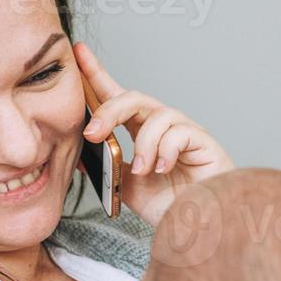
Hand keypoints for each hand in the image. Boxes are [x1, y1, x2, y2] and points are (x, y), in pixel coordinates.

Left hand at [74, 42, 234, 226]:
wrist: (196, 227)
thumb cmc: (167, 206)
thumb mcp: (124, 184)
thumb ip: (106, 165)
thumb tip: (77, 153)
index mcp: (140, 130)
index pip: (116, 95)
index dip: (97, 74)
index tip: (77, 53)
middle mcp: (162, 125)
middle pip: (133, 98)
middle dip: (109, 111)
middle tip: (93, 134)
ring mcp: (184, 131)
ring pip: (156, 116)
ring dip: (142, 145)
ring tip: (141, 171)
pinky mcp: (204, 142)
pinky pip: (179, 133)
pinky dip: (164, 152)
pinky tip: (162, 169)